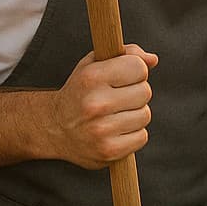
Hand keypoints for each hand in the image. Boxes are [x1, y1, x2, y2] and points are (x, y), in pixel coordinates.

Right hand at [48, 44, 157, 169]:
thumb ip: (126, 53)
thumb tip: (152, 59)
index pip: (139, 68)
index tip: (125, 75)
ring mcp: (101, 130)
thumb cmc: (81, 91)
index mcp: (92, 77)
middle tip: (119, 96)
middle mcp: (95, 104)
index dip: (136, 70)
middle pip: (145, 92)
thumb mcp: (95, 63)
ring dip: (135, 114)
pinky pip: (142, 137)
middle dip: (136, 92)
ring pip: (145, 115)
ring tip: (116, 114)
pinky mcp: (108, 152)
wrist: (53, 128)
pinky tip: (117, 130)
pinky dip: (134, 134)